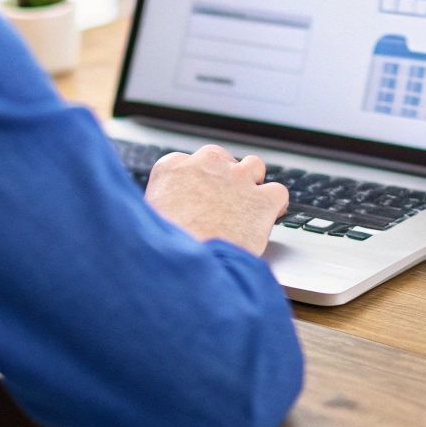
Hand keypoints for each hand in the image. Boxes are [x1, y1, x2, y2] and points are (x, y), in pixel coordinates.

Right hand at [143, 145, 289, 256]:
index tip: (197, 197)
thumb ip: (161, 206)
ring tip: (248, 204)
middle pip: (220, 158)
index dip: (196, 181)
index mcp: (171, 168)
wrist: (185, 267)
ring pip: (253, 165)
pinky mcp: (262, 200)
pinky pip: (278, 191)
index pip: (187, 162)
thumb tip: (167, 215)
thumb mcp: (147, 219)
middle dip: (223, 177)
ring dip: (252, 182)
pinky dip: (276, 203)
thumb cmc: (163, 250)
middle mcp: (206, 165)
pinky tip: (271, 215)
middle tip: (221, 203)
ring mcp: (237, 179)